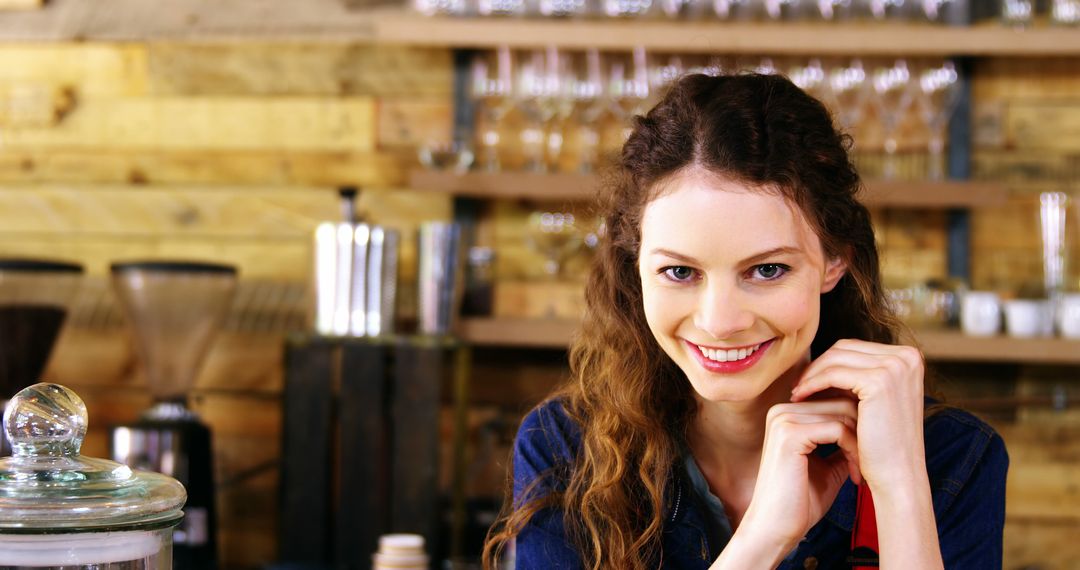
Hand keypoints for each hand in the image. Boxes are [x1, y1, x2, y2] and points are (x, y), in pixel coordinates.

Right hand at [735, 398, 861, 555]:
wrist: (775, 529)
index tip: (869, 456)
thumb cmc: (800, 502)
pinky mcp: (790, 434)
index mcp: (787, 414)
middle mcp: (782, 410)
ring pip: (843, 412)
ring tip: (862, 470)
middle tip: (870, 464)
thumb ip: (842, 443)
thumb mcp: (828, 466)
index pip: (836, 398)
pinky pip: (837, 429)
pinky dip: (853, 451)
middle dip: (864, 431)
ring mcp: (783, 420)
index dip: (860, 424)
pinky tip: (855, 475)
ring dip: (861, 442)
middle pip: (841, 401)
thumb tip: (871, 426)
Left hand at [790, 338, 926, 491]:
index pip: (855, 348)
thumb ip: (860, 377)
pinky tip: (800, 397)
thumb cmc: (884, 443)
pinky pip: (833, 374)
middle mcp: (907, 357)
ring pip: (836, 358)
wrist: (899, 475)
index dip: (828, 363)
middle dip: (818, 366)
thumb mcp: (876, 400)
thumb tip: (826, 360)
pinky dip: (813, 383)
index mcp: (909, 357)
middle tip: (797, 386)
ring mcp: (895, 366)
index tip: (808, 379)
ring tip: (796, 393)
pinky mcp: (879, 380)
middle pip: (845, 348)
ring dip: (811, 375)